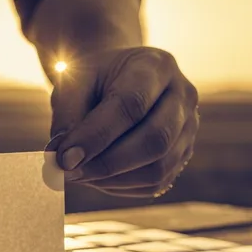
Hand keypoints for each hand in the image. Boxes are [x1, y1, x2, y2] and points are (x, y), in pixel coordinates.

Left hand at [48, 47, 198, 197]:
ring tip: (79, 173)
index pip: (132, 104)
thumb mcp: (74, 82)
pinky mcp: (183, 155)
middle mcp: (183, 96)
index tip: (64, 157)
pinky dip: (121, 186)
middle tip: (69, 172)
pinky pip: (156, 182)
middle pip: (155, 140)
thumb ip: (67, 115)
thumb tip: (62, 158)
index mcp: (156, 66)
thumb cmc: (95, 79)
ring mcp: (189, 128)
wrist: (120, 78)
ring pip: (158, 168)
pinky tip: (97, 176)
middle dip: (107, 163)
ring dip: (113, 179)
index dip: (97, 136)